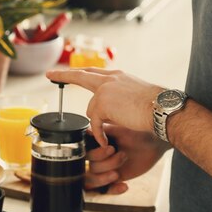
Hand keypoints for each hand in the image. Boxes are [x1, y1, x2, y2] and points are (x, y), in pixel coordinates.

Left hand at [46, 67, 162, 145]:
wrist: (162, 109)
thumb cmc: (157, 108)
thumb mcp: (136, 99)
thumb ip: (121, 100)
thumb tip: (112, 111)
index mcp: (119, 77)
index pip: (96, 72)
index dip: (82, 72)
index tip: (70, 70)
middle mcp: (110, 78)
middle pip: (81, 74)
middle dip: (64, 74)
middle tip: (49, 74)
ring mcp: (105, 88)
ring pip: (91, 109)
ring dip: (98, 123)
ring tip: (110, 136)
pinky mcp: (102, 102)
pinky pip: (94, 123)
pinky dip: (99, 134)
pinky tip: (106, 142)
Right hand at [86, 125, 167, 194]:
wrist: (153, 142)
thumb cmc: (137, 132)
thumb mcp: (119, 130)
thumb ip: (102, 131)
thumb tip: (87, 131)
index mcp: (97, 144)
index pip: (86, 154)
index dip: (96, 154)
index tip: (110, 149)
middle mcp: (100, 157)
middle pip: (91, 168)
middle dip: (106, 164)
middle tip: (121, 155)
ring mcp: (107, 168)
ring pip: (95, 180)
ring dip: (105, 178)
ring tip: (118, 173)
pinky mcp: (116, 177)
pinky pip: (107, 189)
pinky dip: (113, 189)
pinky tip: (123, 185)